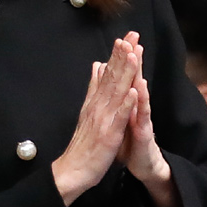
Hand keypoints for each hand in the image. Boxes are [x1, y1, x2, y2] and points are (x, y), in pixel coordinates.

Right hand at [52, 34, 140, 205]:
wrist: (72, 170)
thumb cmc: (84, 144)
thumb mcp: (88, 111)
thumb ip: (94, 88)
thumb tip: (97, 66)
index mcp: (95, 101)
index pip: (107, 73)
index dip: (117, 55)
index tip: (126, 37)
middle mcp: (98, 106)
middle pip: (112, 76)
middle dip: (123, 55)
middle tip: (132, 35)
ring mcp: (103, 119)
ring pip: (116, 92)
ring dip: (124, 72)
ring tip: (132, 54)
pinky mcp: (108, 134)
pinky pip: (119, 117)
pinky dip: (126, 104)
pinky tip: (134, 91)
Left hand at [116, 36, 181, 206]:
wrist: (144, 165)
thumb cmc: (133, 141)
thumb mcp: (124, 117)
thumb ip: (122, 99)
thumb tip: (120, 83)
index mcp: (130, 103)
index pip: (127, 76)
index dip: (125, 57)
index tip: (123, 37)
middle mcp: (138, 107)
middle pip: (136, 78)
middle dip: (134, 57)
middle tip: (133, 36)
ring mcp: (142, 118)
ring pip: (140, 93)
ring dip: (138, 73)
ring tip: (136, 56)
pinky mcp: (144, 132)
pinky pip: (142, 115)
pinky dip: (140, 102)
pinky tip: (139, 89)